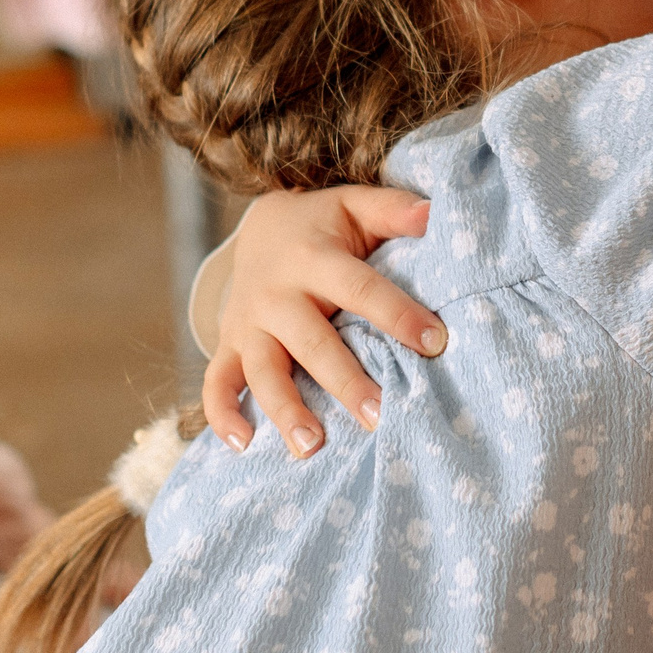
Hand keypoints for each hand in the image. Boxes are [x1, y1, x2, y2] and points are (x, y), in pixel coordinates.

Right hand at [204, 187, 443, 459]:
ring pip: (263, 371)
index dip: (397, 314)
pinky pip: (217, 383)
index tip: (435, 342)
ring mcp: (248, 324)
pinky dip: (222, 414)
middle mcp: (277, 294)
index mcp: (314, 258)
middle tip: (378, 416)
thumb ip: (394, 210)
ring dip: (286, 410)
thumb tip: (436, 214)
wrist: (259, 230)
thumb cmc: (324, 226)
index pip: (360, 288)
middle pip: (312, 341)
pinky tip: (243, 445)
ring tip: (312, 447)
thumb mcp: (354, 206)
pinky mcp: (229, 346)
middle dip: (344, 381)